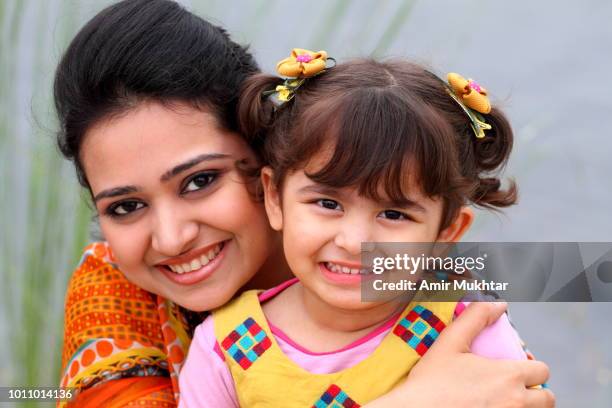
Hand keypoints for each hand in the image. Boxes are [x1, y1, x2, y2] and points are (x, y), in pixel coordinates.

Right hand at [366, 302, 554, 407]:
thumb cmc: (431, 382)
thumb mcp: (450, 342)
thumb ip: (475, 317)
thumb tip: (498, 304)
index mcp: (508, 376)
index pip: (542, 371)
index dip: (531, 368)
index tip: (517, 369)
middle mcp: (516, 403)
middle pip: (547, 399)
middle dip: (535, 392)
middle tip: (514, 389)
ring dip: (527, 406)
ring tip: (505, 400)